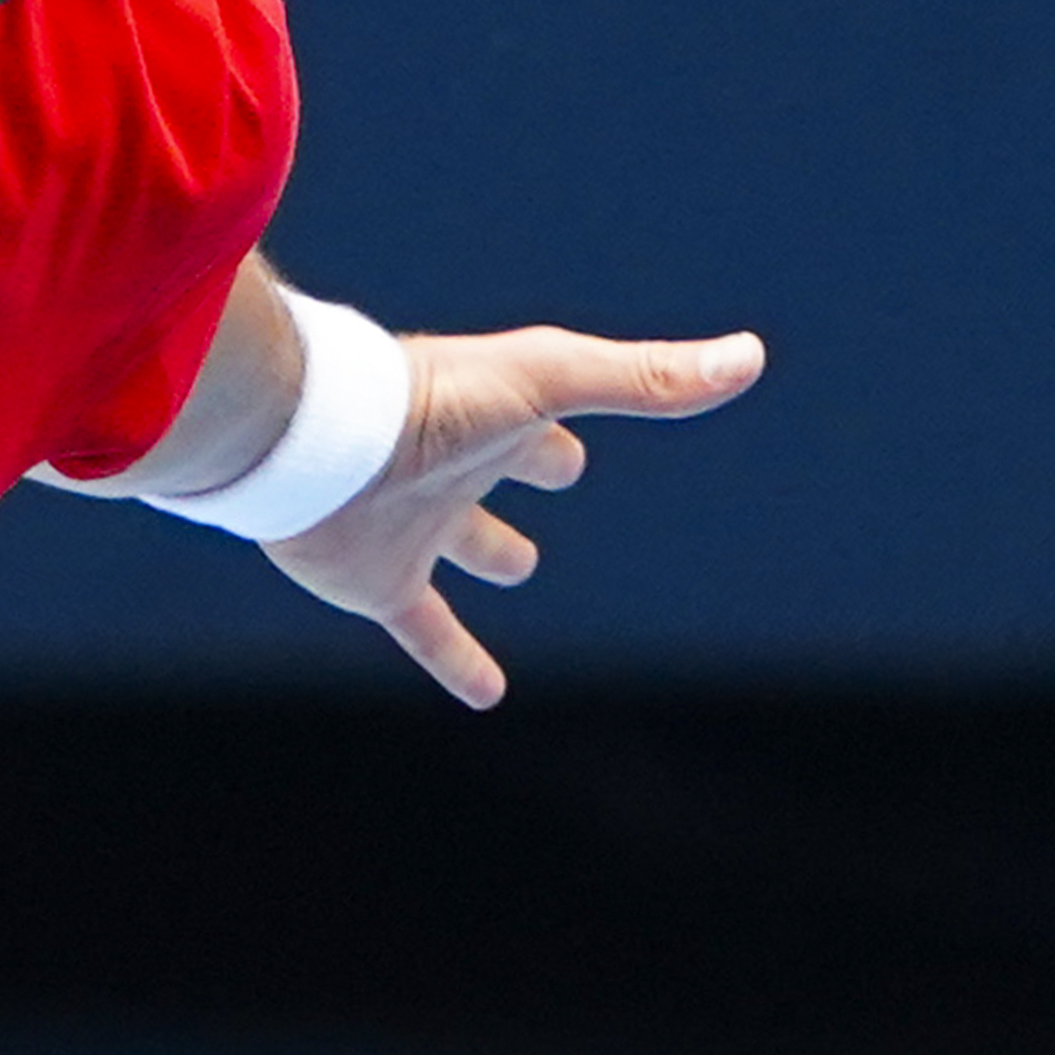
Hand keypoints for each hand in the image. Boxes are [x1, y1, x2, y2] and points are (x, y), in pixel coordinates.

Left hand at [267, 325, 763, 709]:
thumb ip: (643, 378)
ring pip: (457, 542)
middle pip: (495, 471)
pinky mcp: (376, 582)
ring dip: (486, 551)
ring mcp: (409, 525)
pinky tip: (487, 696)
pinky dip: (455, 660)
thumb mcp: (548, 383)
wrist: (306, 442)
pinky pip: (424, 630)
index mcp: (489, 420)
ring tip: (513, 570)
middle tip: (559, 470)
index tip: (581, 434)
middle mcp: (448, 469)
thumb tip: (749, 357)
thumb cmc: (425, 400)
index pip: (542, 425)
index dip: (563, 428)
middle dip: (523, 468)